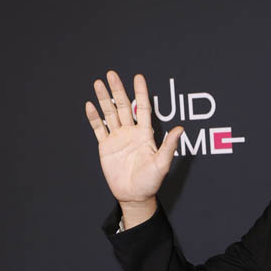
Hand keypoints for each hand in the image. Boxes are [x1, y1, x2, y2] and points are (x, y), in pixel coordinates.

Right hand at [85, 71, 183, 224]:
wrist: (134, 196)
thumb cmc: (150, 182)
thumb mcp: (162, 164)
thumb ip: (169, 146)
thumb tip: (180, 128)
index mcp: (144, 134)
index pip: (142, 108)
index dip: (140, 93)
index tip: (138, 77)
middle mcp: (130, 132)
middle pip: (123, 106)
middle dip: (117, 90)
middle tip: (111, 74)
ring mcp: (117, 138)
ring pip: (110, 114)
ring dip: (104, 98)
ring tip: (98, 83)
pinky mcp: (105, 146)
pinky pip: (99, 129)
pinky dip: (94, 117)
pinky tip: (90, 105)